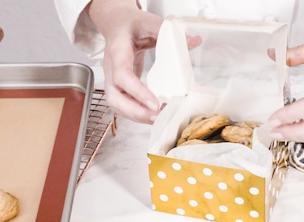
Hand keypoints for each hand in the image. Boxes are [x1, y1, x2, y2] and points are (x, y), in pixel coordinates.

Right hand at [87, 0, 162, 123]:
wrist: (117, 25)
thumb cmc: (132, 25)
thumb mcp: (149, 22)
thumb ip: (168, 31)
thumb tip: (193, 41)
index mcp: (117, 50)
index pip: (122, 75)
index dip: (137, 92)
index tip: (155, 103)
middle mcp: (111, 68)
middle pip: (114, 97)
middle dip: (135, 112)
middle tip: (158, 116)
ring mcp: (112, 79)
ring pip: (117, 104)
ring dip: (137, 116)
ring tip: (159, 118)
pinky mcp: (119, 86)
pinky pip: (124, 104)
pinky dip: (138, 112)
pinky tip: (154, 114)